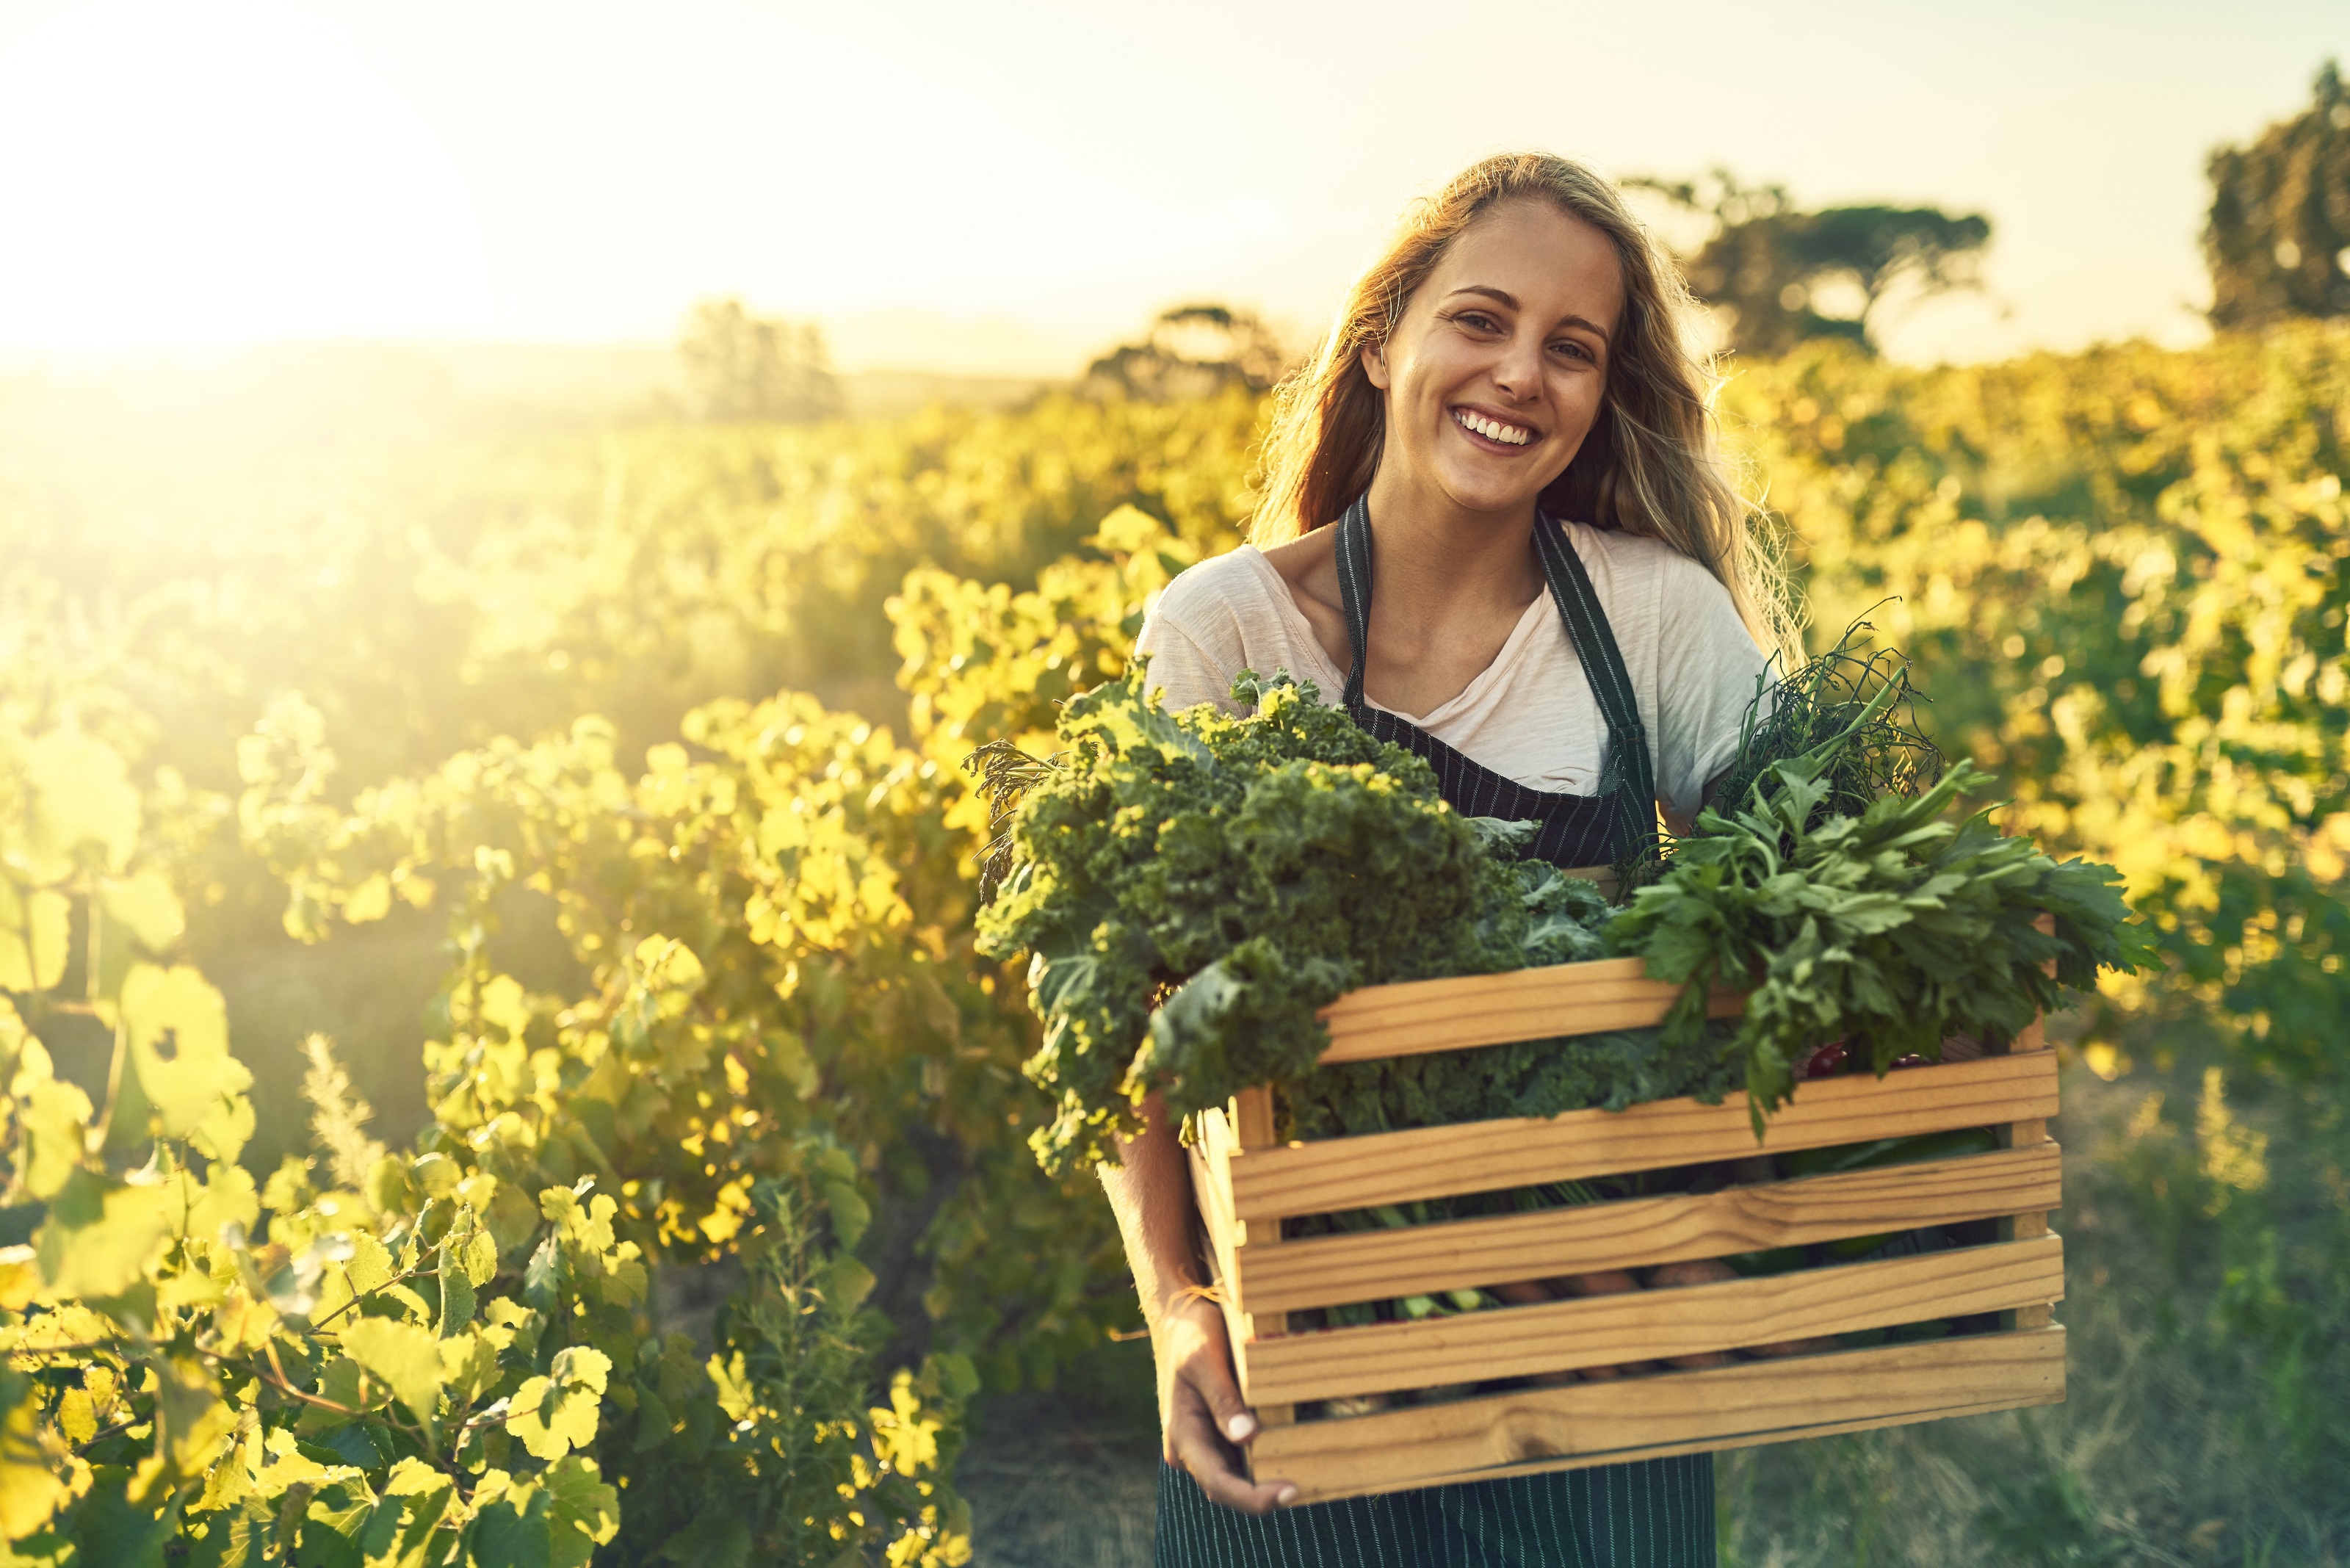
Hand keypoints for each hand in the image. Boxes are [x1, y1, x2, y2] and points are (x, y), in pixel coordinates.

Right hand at [1156, 1291, 1297, 1513]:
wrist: (1179, 1323)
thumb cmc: (1191, 1336)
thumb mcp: (1206, 1359)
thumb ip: (1223, 1399)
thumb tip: (1246, 1437)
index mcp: (1183, 1435)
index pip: (1218, 1483)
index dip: (1253, 1497)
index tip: (1290, 1492)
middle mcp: (1191, 1449)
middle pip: (1229, 1488)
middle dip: (1265, 1494)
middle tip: (1305, 1486)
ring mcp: (1205, 1444)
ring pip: (1238, 1477)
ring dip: (1267, 1480)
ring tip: (1306, 1472)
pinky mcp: (1219, 1435)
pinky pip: (1243, 1458)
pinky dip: (1266, 1460)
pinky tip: (1293, 1452)